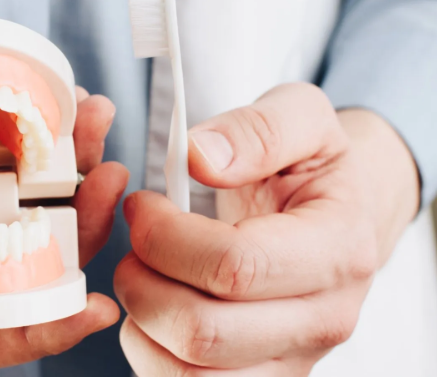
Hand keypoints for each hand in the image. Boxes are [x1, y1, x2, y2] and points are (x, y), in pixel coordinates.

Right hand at [0, 19, 126, 372]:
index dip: (31, 334)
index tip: (92, 310)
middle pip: (20, 268)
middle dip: (76, 234)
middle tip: (109, 181)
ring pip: (31, 211)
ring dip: (76, 177)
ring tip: (96, 125)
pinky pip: (18, 160)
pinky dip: (53, 137)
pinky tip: (73, 103)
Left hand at [114, 83, 419, 375]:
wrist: (337, 217)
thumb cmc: (310, 169)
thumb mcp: (300, 119)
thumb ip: (256, 130)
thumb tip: (199, 158)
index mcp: (335, 250)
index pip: (234, 266)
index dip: (165, 236)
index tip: (142, 205)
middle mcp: (322, 319)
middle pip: (204, 332)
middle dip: (142, 281)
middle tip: (134, 243)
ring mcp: (291, 359)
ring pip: (187, 373)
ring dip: (142, 321)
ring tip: (144, 274)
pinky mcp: (261, 376)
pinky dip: (150, 351)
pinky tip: (156, 306)